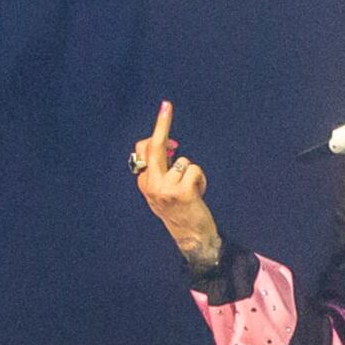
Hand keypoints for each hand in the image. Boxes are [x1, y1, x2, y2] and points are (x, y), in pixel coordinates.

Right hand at [129, 101, 220, 268]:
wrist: (191, 238)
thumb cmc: (181, 212)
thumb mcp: (163, 192)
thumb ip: (162, 170)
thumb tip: (171, 145)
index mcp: (144, 183)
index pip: (144, 151)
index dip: (157, 132)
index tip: (164, 110)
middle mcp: (151, 186)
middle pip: (154, 148)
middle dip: (162, 125)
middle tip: (166, 105)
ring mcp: (165, 189)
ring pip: (183, 161)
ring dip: (192, 173)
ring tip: (191, 191)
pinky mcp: (182, 192)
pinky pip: (194, 170)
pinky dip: (200, 179)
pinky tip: (198, 193)